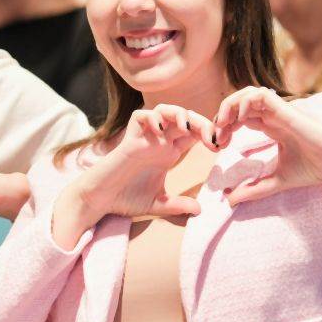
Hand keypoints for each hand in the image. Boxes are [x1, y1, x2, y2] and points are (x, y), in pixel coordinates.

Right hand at [51, 105, 217, 247]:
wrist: (101, 200)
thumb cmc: (125, 199)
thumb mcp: (158, 204)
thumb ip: (177, 205)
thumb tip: (199, 210)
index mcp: (168, 153)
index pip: (193, 133)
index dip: (209, 133)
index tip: (220, 146)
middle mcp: (158, 142)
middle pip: (183, 118)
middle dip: (201, 122)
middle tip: (212, 137)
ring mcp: (144, 138)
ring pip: (163, 110)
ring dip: (178, 113)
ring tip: (186, 127)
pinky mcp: (129, 140)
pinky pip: (139, 116)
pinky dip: (151, 118)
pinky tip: (159, 131)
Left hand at [213, 87, 321, 204]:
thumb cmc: (314, 168)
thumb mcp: (276, 181)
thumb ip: (253, 189)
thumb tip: (230, 201)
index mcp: (271, 126)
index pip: (241, 117)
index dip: (225, 126)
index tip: (219, 145)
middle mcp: (273, 116)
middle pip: (240, 102)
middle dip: (222, 115)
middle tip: (217, 136)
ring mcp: (279, 111)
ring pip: (247, 93)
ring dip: (231, 105)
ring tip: (224, 124)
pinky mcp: (286, 110)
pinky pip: (261, 94)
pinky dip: (245, 102)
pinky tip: (240, 120)